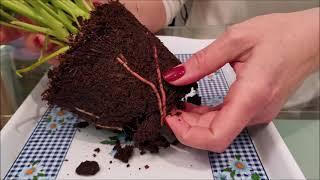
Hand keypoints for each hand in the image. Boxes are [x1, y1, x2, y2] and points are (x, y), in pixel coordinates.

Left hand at [163, 8, 318, 151]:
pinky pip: (226, 120)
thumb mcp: (235, 40)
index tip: (171, 119)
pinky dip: (206, 116)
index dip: (188, 134)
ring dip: (194, 122)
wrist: (309, 39)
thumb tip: (176, 76)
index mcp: (251, 95)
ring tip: (176, 105)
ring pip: (219, 130)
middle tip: (168, 107)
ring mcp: (256, 112)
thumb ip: (202, 61)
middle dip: (185, 126)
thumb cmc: (281, 36)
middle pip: (214, 135)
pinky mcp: (255, 108)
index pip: (217, 136)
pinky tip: (193, 105)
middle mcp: (255, 111)